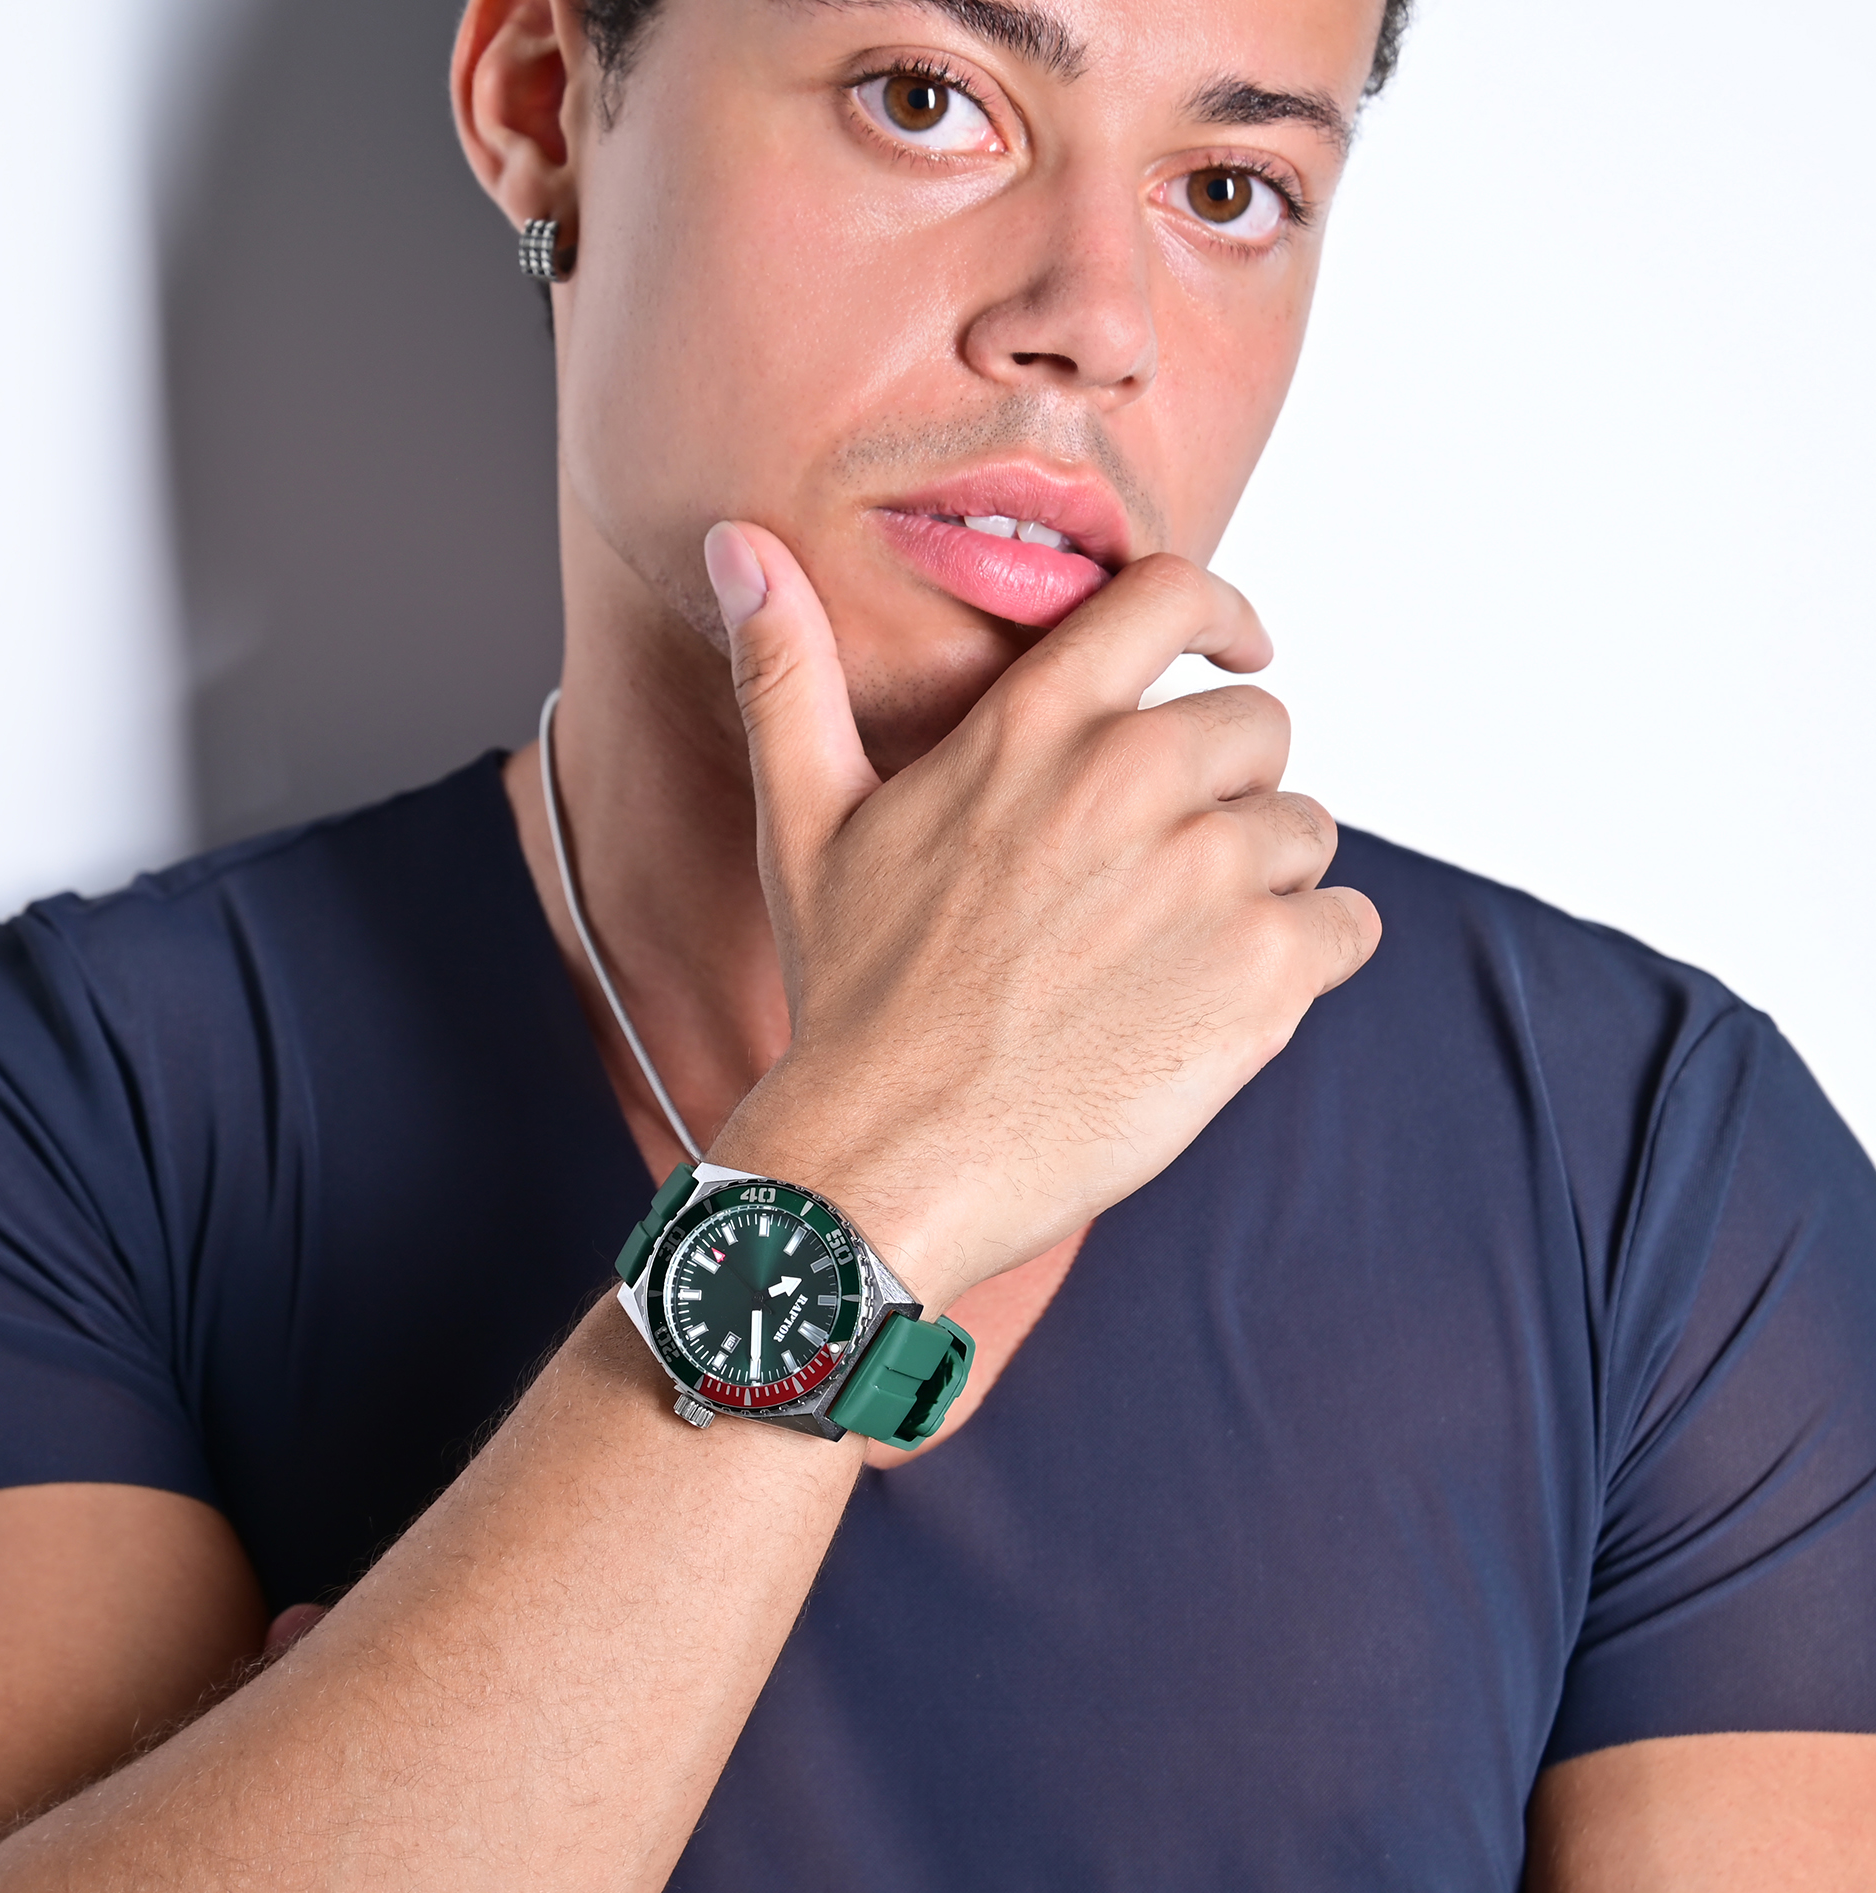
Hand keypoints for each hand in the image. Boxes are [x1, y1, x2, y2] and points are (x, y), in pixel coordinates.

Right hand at [703, 522, 1379, 1314]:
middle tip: (1158, 873)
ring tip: (1173, 952)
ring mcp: (1203, 877)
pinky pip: (1348, 926)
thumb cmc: (852, 999)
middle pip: (1259, 727)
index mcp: (1033, 728)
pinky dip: (1309, 960)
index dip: (1221, 616)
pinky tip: (1222, 1001)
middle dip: (1227, 789)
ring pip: (1307, 833)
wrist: (892, 1156)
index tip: (1235, 650)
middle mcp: (1130, 781)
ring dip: (1263, 882)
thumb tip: (736, 544)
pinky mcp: (1260, 975)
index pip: (1173, 598)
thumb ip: (788, 670)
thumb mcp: (805, 820)